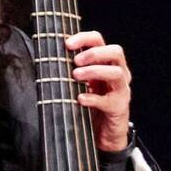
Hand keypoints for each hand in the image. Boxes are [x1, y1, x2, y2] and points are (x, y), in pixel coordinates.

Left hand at [67, 30, 130, 151]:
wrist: (106, 132)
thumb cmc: (92, 103)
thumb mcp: (82, 81)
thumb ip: (73, 67)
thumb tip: (49, 54)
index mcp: (107, 62)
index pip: (100, 40)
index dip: (84, 38)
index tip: (67, 43)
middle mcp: (119, 73)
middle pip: (116, 52)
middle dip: (93, 53)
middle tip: (75, 61)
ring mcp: (121, 90)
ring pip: (115, 73)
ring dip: (94, 71)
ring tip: (75, 76)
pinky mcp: (119, 108)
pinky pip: (108, 100)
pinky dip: (93, 98)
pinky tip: (80, 99)